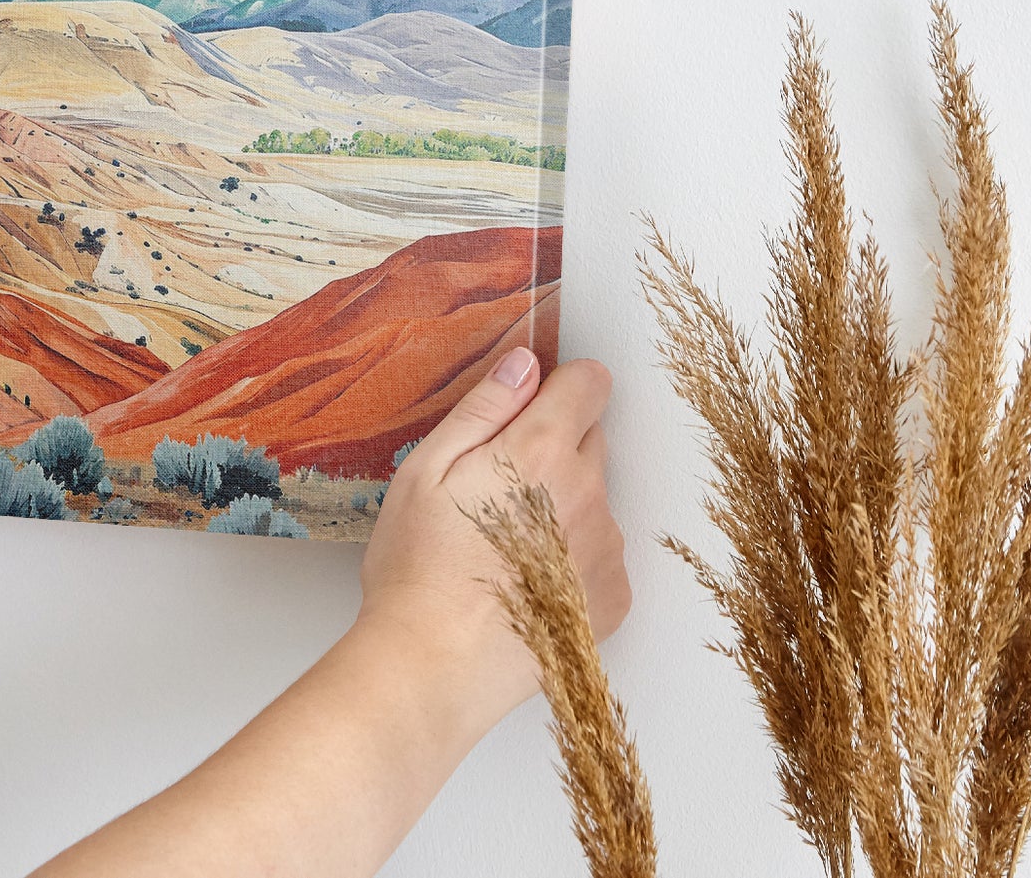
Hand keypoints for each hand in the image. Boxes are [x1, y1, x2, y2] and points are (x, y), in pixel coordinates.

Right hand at [356, 348, 628, 730]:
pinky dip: (572, 562)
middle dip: (552, 450)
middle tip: (495, 491)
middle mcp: (588, 493)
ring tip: (503, 549)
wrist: (434, 667)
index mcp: (541, 451)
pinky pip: (600, 556)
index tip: (529, 410)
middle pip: (591, 441)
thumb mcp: (426, 470)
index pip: (590, 383)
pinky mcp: (613, 598)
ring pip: (594, 501)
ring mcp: (606, 548)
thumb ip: (483, 408)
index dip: (558, 388)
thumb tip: (525, 364)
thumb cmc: (418, 570)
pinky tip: (524, 584)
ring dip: (562, 509)